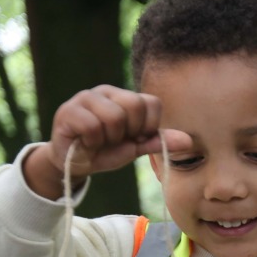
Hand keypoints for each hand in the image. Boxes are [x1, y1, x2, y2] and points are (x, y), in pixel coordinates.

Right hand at [24, 85, 190, 198]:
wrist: (75, 164)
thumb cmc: (107, 151)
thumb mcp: (137, 147)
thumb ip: (159, 141)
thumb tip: (189, 141)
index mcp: (126, 97)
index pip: (152, 103)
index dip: (149, 127)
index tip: (136, 138)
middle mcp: (106, 92)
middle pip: (134, 105)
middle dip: (130, 132)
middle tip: (116, 139)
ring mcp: (85, 98)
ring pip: (114, 116)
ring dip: (109, 138)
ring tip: (100, 141)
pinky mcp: (68, 111)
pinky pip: (91, 125)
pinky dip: (93, 141)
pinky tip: (86, 142)